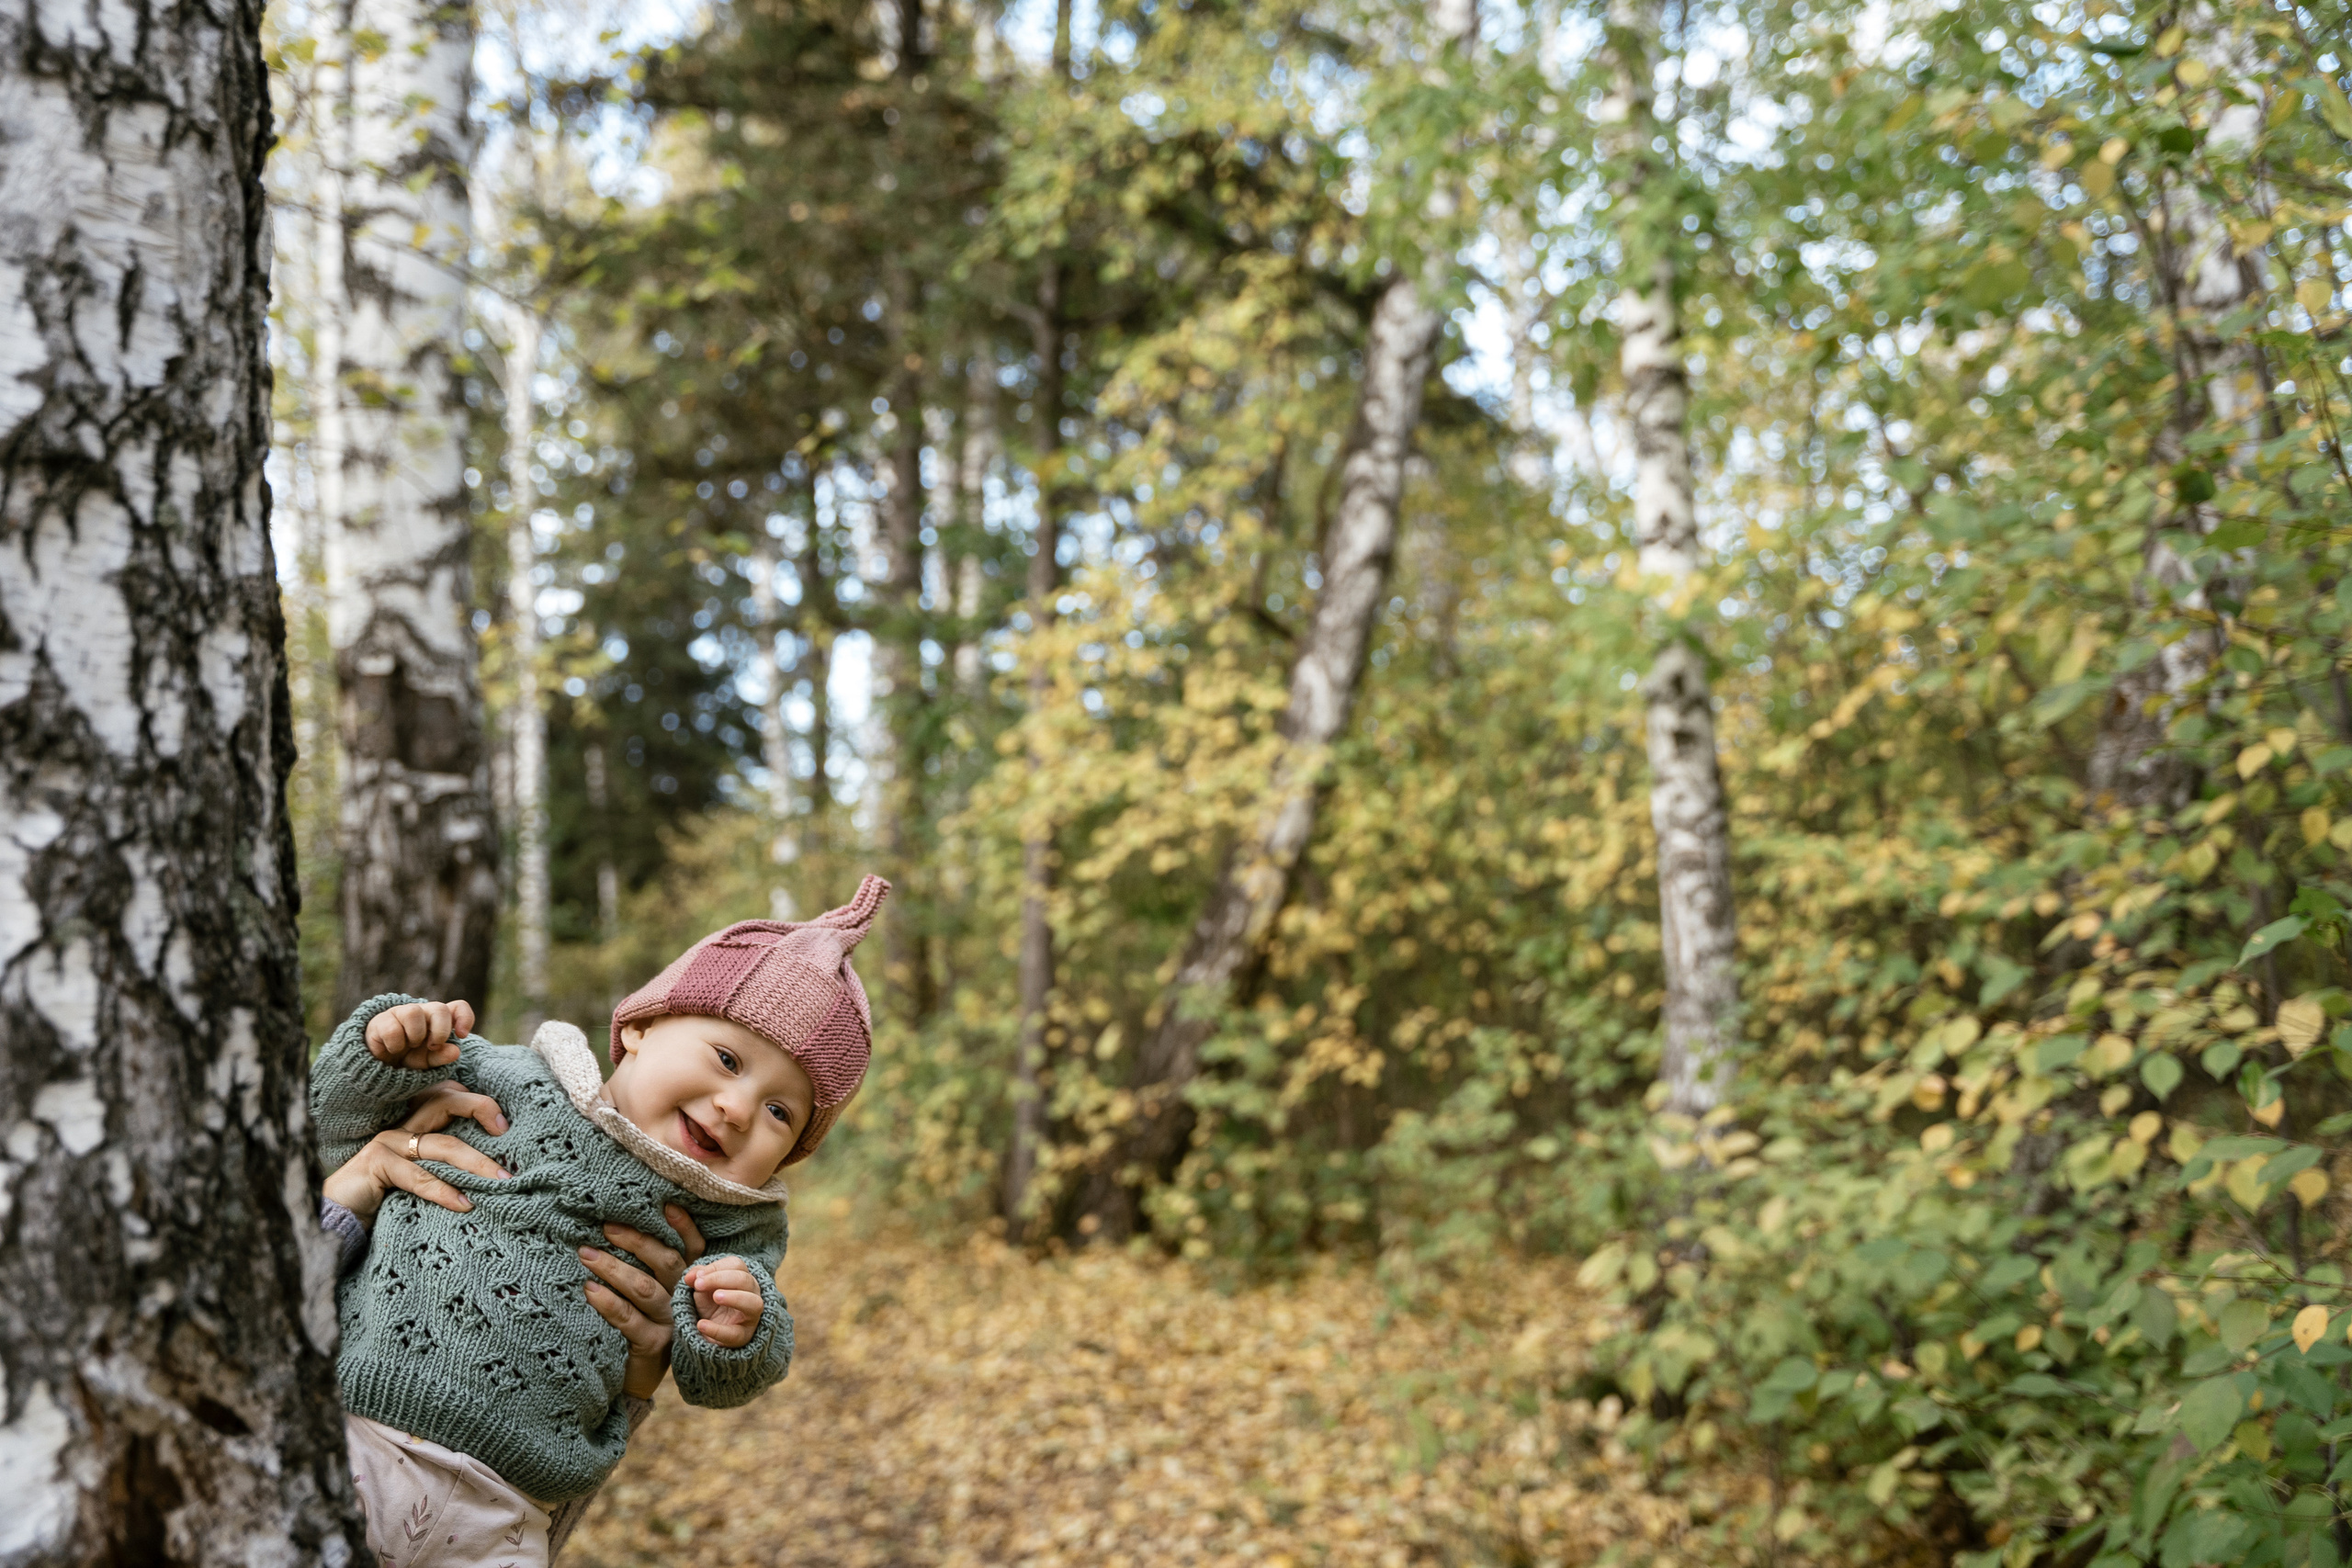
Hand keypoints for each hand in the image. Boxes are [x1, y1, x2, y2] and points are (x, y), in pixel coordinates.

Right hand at [320, 1080, 508, 1222]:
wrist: (338, 1215)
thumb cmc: (385, 1197)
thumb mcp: (421, 1176)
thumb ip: (446, 1166)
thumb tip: (492, 1171)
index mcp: (414, 1123)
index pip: (447, 1094)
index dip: (477, 1101)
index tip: (505, 1125)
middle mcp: (402, 1126)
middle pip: (446, 1102)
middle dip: (481, 1109)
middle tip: (508, 1133)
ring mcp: (389, 1143)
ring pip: (442, 1144)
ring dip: (476, 1163)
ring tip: (501, 1181)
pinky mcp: (377, 1164)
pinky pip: (419, 1176)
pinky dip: (444, 1191)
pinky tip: (465, 1204)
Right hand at [364, 1000, 475, 1070]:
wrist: (379, 1064)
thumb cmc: (409, 1057)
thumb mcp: (428, 1062)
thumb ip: (442, 1057)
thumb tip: (455, 1051)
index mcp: (438, 1020)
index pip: (458, 1007)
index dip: (464, 1017)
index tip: (461, 1035)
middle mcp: (422, 1012)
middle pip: (439, 1008)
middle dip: (440, 1030)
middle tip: (433, 1046)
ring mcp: (401, 1013)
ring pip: (413, 1012)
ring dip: (415, 1035)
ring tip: (410, 1046)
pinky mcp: (381, 1021)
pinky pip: (392, 1029)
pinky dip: (395, 1044)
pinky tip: (393, 1049)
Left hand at [581, 1205, 706, 1398]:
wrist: (634, 1380)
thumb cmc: (635, 1326)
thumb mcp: (646, 1295)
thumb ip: (643, 1265)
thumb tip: (613, 1224)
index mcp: (686, 1282)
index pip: (692, 1248)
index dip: (683, 1227)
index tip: (666, 1205)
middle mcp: (682, 1299)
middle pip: (665, 1263)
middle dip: (636, 1241)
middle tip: (606, 1227)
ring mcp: (669, 1322)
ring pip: (644, 1288)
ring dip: (613, 1268)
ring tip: (586, 1254)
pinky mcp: (653, 1344)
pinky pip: (628, 1318)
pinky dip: (607, 1302)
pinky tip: (588, 1290)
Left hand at [683, 1254, 764, 1348]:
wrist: (712, 1334)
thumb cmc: (712, 1306)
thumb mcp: (703, 1290)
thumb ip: (697, 1279)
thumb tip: (690, 1276)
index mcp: (743, 1279)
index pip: (737, 1265)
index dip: (716, 1267)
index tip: (697, 1276)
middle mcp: (752, 1294)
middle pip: (746, 1280)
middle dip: (721, 1279)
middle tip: (699, 1285)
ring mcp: (751, 1316)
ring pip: (753, 1303)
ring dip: (735, 1298)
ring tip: (715, 1297)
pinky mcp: (743, 1336)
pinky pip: (735, 1334)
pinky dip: (717, 1329)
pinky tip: (701, 1325)